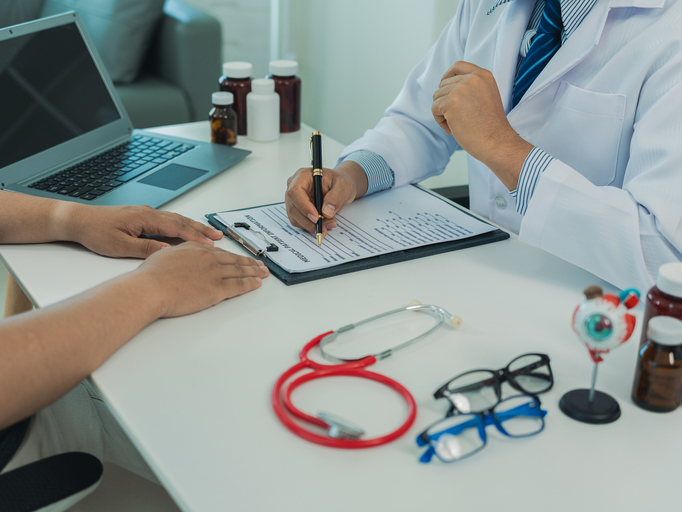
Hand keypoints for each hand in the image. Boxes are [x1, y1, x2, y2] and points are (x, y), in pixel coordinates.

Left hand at [63, 204, 223, 257]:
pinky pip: (168, 221)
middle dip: (201, 229)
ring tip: (209, 233)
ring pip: (176, 219)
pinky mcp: (142, 218)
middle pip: (181, 221)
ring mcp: (146, 214)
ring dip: (193, 227)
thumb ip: (145, 248)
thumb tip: (167, 251)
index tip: (210, 244)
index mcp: (145, 218)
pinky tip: (187, 231)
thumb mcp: (120, 246)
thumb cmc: (95, 232)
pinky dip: (182, 226)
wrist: (78, 220)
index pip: (177, 227)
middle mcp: (148, 213)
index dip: (195, 237)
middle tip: (219, 236)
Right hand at [135, 243, 268, 317]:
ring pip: (239, 271)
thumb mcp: (164, 256)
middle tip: (259, 264)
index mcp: (195, 249)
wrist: (150, 288)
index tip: (239, 257)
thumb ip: (178, 255)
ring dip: (254, 271)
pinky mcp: (216, 288)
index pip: (219, 252)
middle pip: (233, 260)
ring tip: (263, 272)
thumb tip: (181, 257)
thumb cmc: (150, 277)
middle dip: (248, 262)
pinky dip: (250, 283)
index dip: (231, 256)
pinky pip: (238, 285)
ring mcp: (213, 273)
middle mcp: (207, 258)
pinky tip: (257, 283)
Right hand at [284, 160, 367, 236]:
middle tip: (324, 228)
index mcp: (303, 176)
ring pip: (295, 218)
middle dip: (309, 221)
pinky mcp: (297, 210)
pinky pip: (300, 222)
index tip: (316, 218)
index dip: (303, 206)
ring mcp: (294, 199)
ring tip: (329, 224)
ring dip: (311, 226)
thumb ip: (336, 197)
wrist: (340, 187)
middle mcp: (294, 187)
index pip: (295, 192)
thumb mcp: (344, 187)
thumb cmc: (340, 182)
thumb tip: (326, 212)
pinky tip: (324, 224)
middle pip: (293, 207)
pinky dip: (311, 226)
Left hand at [432, 61, 532, 189]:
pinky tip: (452, 129)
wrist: (496, 141)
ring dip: (442, 112)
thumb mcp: (486, 97)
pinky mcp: (451, 102)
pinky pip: (434, 108)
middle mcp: (472, 78)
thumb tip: (445, 86)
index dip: (447, 75)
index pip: (458, 66)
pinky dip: (440, 120)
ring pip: (437, 97)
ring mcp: (461, 89)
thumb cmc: (491, 126)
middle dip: (446, 102)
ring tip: (456, 124)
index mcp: (483, 75)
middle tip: (457, 118)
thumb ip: (471, 88)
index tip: (442, 84)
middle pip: (444, 84)